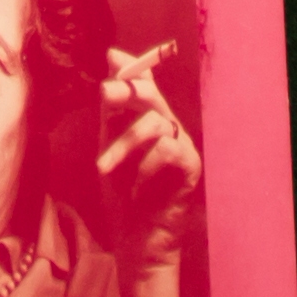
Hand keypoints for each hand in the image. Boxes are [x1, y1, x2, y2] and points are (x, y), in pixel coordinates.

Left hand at [95, 41, 202, 280]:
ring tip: (104, 169)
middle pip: (153, 96)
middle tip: (105, 94)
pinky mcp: (191, 168)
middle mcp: (168, 130)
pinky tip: (136, 187)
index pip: (147, 84)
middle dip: (127, 90)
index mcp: (147, 121)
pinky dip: (145, 166)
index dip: (134, 66)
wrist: (136, 239)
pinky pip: (168, 149)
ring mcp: (183, 148)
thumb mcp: (110, 147)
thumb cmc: (123, 194)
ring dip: (123, 145)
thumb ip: (112, 112)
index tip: (112, 56)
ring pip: (155, 122)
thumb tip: (110, 68)